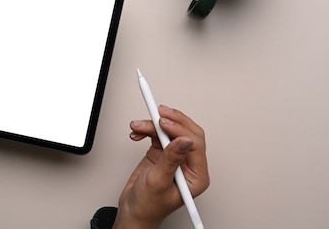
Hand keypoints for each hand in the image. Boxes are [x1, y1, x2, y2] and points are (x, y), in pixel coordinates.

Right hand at [112, 106, 208, 228]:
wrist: (132, 212)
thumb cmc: (148, 206)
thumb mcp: (159, 182)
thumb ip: (171, 159)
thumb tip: (184, 140)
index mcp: (196, 175)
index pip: (194, 144)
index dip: (180, 130)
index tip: (163, 123)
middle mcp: (188, 165)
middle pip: (185, 133)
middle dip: (170, 122)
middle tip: (157, 115)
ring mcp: (175, 158)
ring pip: (169, 131)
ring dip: (153, 125)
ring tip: (139, 125)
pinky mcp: (162, 153)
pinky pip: (157, 134)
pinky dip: (147, 130)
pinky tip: (138, 133)